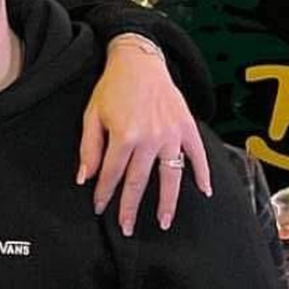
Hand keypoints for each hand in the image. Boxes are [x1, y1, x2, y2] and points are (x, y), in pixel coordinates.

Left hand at [79, 35, 212, 235]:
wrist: (139, 61)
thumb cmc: (112, 88)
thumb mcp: (92, 116)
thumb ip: (89, 149)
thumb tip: (85, 178)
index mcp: (124, 136)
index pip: (112, 174)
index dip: (105, 194)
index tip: (100, 209)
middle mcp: (150, 138)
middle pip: (139, 181)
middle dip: (131, 207)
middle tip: (127, 227)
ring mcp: (172, 134)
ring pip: (170, 176)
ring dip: (167, 202)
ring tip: (164, 222)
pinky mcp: (187, 127)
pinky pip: (198, 155)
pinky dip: (202, 174)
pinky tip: (203, 191)